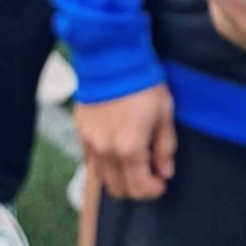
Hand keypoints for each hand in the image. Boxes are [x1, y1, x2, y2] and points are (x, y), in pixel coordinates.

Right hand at [75, 84, 176, 200]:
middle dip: (136, 187)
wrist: (111, 56)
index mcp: (129, 148)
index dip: (154, 189)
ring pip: (103, 179)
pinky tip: (116, 147)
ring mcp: (90, 143)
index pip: (140, 187)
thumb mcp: (164, 112)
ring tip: (132, 158)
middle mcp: (106, 151)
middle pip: (119, 189)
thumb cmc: (141, 82)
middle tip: (149, 171)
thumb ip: (165, 147)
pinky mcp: (80, 131)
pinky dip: (105, 162)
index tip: (161, 182)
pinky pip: (91, 160)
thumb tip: (165, 171)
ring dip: (119, 176)